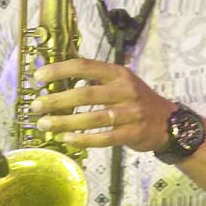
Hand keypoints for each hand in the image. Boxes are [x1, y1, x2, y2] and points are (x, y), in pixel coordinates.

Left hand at [31, 58, 173, 150]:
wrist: (169, 123)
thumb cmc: (137, 101)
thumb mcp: (122, 83)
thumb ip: (96, 81)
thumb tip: (58, 82)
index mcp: (118, 74)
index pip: (85, 66)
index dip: (60, 70)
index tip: (38, 77)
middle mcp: (125, 90)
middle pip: (86, 94)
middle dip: (57, 100)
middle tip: (36, 106)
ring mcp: (131, 113)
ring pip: (93, 118)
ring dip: (66, 122)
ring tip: (45, 125)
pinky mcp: (133, 133)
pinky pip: (104, 138)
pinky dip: (84, 139)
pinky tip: (67, 139)